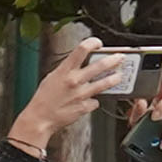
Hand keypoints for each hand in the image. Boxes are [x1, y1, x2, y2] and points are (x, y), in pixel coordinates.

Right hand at [13, 38, 128, 156]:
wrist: (40, 117)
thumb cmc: (44, 98)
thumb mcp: (53, 77)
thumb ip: (68, 70)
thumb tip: (80, 63)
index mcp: (64, 71)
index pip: (81, 50)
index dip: (93, 43)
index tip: (98, 43)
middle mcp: (74, 81)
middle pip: (100, 65)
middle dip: (113, 60)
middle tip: (120, 57)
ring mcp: (81, 94)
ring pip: (105, 83)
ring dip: (115, 78)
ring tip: (120, 76)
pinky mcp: (85, 106)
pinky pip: (96, 101)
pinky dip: (94, 100)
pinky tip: (91, 100)